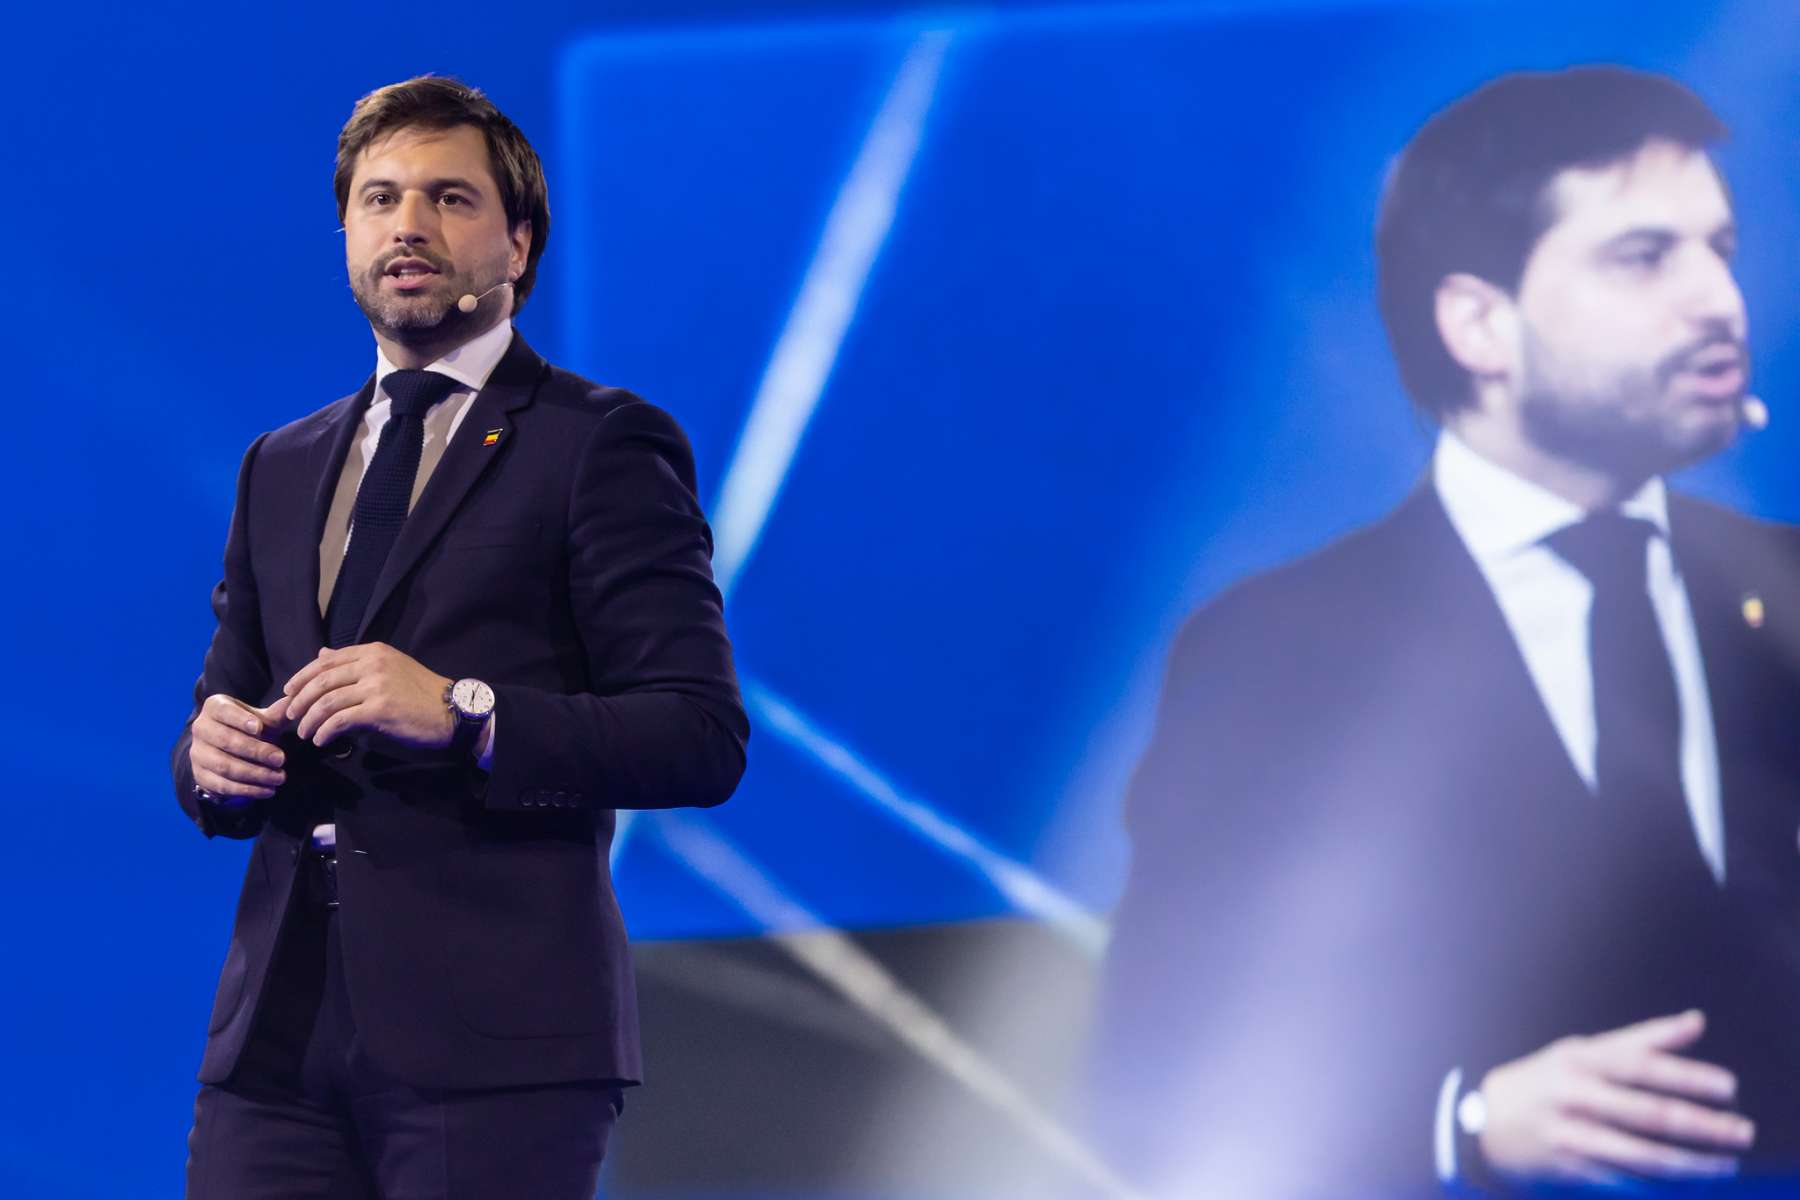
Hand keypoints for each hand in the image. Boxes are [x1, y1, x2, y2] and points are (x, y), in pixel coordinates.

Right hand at [189, 693, 290, 800]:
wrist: (226, 750)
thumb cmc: (248, 729)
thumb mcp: (262, 719)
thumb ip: (276, 714)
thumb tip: (294, 701)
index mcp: (214, 707)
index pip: (223, 711)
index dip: (240, 719)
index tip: (260, 728)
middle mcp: (201, 728)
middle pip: (226, 740)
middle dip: (256, 751)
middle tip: (281, 759)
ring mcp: (197, 753)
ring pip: (224, 766)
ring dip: (254, 774)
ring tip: (279, 778)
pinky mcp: (200, 776)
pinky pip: (222, 785)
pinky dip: (246, 790)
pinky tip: (267, 790)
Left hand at [282, 643, 452, 749]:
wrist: (453, 711)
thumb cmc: (421, 693)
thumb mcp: (389, 668)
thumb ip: (354, 662)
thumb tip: (321, 654)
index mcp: (373, 652)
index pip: (325, 661)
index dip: (302, 677)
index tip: (289, 693)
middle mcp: (373, 664)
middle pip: (321, 681)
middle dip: (300, 701)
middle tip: (291, 717)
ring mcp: (376, 686)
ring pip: (327, 702)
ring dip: (310, 720)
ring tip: (305, 734)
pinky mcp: (379, 709)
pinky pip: (340, 721)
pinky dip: (325, 732)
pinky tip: (322, 740)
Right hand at [1479, 1009, 1752, 1186]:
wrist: (1484, 1122)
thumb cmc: (1545, 1080)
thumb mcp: (1583, 1051)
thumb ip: (1641, 1040)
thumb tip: (1697, 1022)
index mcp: (1580, 1061)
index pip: (1641, 1066)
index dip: (1687, 1077)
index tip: (1728, 1087)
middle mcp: (1574, 1096)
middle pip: (1649, 1114)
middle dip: (1702, 1125)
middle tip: (1742, 1130)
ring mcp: (1571, 1135)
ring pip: (1643, 1154)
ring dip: (1692, 1162)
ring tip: (1725, 1164)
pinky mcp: (1571, 1169)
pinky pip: (1626, 1180)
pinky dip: (1662, 1184)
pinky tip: (1690, 1183)